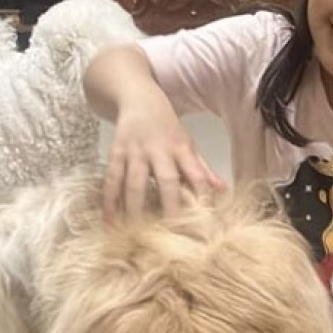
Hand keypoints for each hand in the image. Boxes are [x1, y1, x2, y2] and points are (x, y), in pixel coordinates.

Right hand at [103, 103, 226, 221]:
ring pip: (135, 183)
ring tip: (135, 233)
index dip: (202, 195)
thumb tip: (223, 189)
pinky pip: (112, 179)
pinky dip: (110, 201)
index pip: (196, 173)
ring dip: (134, 209)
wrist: (138, 98)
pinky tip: (109, 221)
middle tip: (171, 234)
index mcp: (182, 148)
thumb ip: (202, 168)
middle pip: (166, 180)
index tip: (205, 219)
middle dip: (170, 206)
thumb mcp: (188, 143)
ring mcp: (135, 151)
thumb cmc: (167, 127)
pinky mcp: (116, 152)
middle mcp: (159, 149)